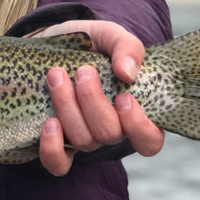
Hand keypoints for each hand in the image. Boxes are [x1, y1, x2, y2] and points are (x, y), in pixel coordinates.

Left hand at [34, 19, 164, 174]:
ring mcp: (84, 138)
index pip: (150, 140)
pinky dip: (53, 148)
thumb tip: (127, 73)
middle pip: (109, 134)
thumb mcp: (111, 35)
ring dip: (68, 107)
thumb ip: (127, 47)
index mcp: (134, 110)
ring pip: (83, 140)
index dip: (139, 127)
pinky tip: (49, 122)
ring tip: (56, 76)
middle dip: (93, 101)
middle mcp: (111, 130)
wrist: (51, 42)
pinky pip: (58, 164)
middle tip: (83, 71)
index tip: (124, 98)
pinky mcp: (58, 143)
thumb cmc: (89, 43)